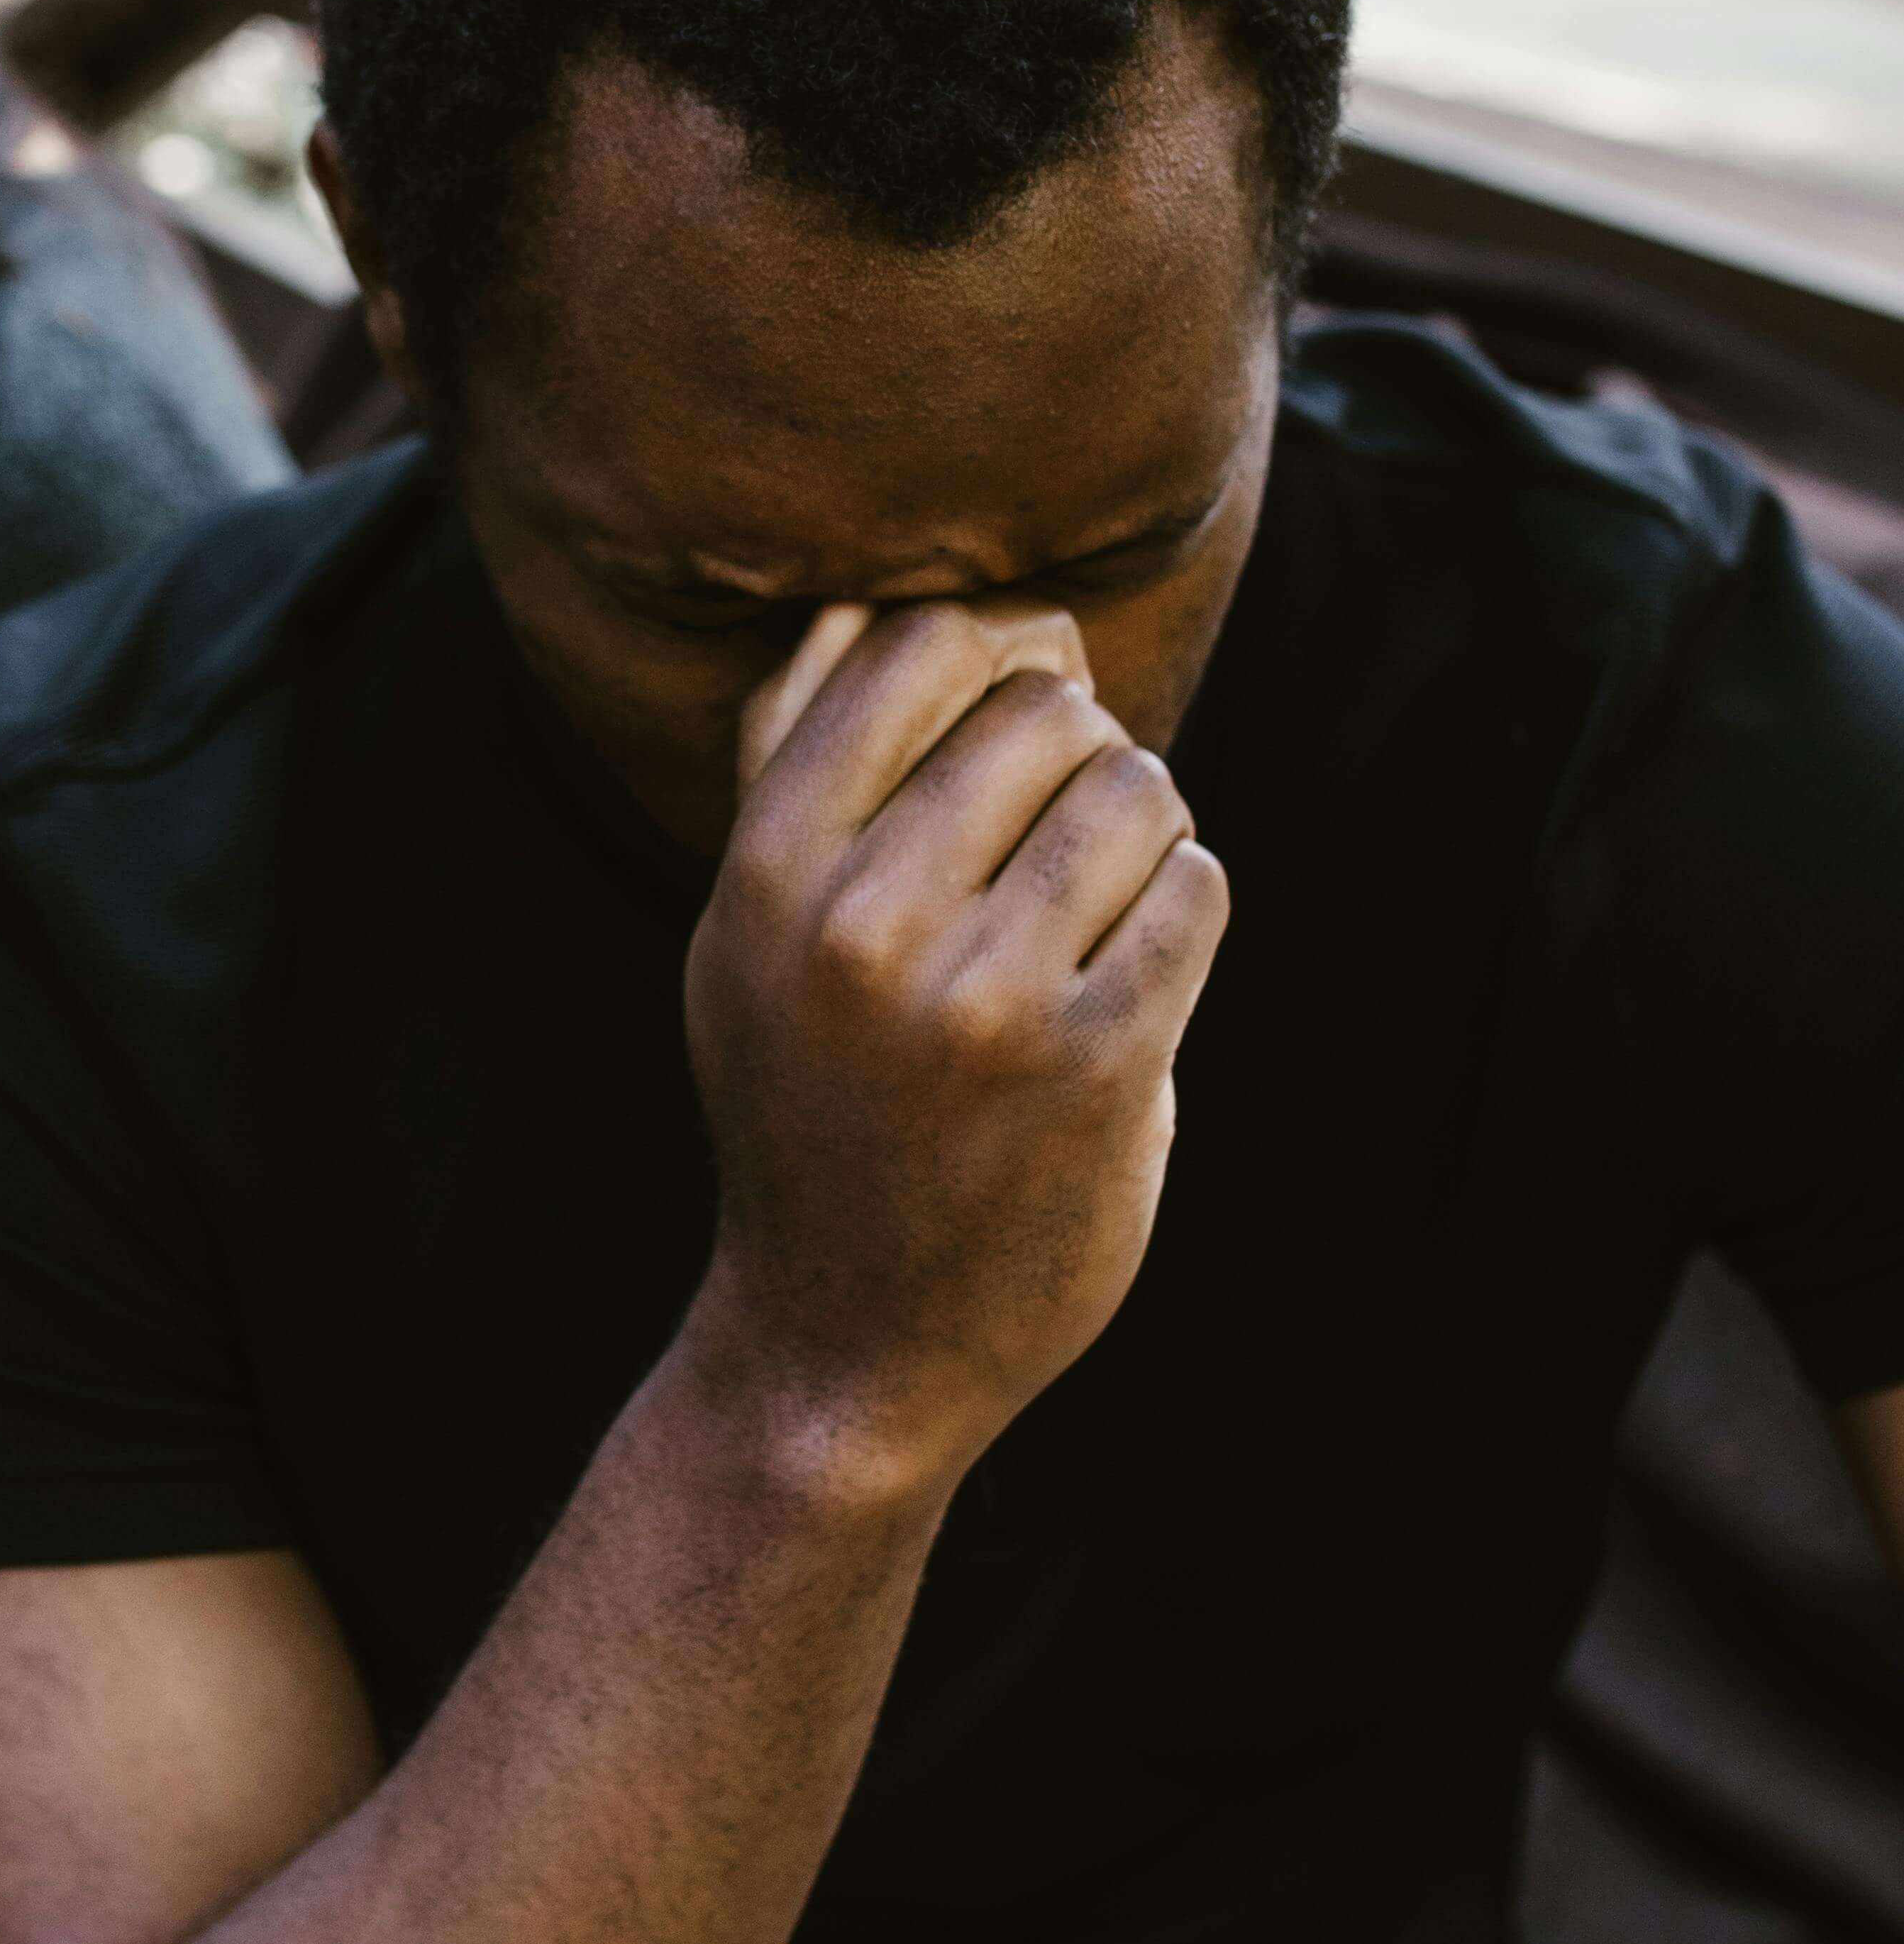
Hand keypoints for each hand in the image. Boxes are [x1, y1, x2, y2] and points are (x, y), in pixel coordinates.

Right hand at [681, 597, 1226, 1491]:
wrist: (848, 1342)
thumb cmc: (810, 1107)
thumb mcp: (749, 942)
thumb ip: (790, 769)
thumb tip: (861, 601)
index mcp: (765, 871)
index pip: (913, 645)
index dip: (989, 661)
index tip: (1004, 727)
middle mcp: (862, 924)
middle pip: (1047, 711)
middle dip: (1080, 757)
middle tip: (1060, 837)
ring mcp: (981, 1000)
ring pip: (1138, 791)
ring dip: (1145, 834)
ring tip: (1098, 904)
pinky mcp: (1094, 1066)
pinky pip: (1195, 891)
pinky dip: (1182, 915)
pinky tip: (1132, 975)